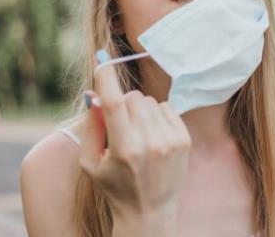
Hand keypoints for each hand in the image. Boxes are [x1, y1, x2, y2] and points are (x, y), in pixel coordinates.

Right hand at [79, 49, 191, 235]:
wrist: (150, 212)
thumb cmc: (114, 187)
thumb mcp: (90, 162)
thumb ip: (91, 126)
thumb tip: (94, 93)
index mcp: (124, 149)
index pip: (115, 103)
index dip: (107, 78)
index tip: (103, 62)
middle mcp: (150, 143)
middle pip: (133, 97)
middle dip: (123, 103)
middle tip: (120, 123)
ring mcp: (170, 141)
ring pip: (150, 101)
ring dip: (140, 110)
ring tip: (137, 134)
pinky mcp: (184, 139)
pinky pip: (167, 107)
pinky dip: (156, 115)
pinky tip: (153, 135)